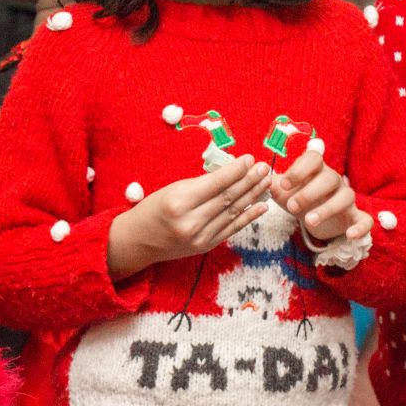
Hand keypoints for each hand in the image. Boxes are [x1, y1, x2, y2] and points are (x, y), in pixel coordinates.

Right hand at [107, 155, 271, 276]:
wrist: (138, 241)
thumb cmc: (153, 208)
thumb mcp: (172, 189)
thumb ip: (201, 184)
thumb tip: (231, 172)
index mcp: (179, 201)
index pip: (215, 184)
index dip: (235, 170)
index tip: (250, 158)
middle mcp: (191, 221)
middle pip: (227, 198)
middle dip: (249, 180)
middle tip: (264, 167)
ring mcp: (200, 237)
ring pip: (233, 212)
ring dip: (253, 196)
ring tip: (267, 182)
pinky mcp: (206, 246)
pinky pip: (232, 229)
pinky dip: (248, 217)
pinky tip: (262, 206)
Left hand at [270, 149, 364, 240]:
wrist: (315, 217)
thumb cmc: (298, 198)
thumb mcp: (284, 192)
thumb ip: (271, 184)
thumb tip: (258, 177)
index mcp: (316, 170)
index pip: (313, 159)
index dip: (299, 169)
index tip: (284, 184)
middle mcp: (334, 181)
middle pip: (329, 178)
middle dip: (310, 192)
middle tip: (291, 206)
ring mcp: (347, 198)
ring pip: (346, 197)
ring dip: (328, 209)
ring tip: (308, 222)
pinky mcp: (356, 217)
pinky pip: (365, 219)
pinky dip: (360, 227)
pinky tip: (350, 235)